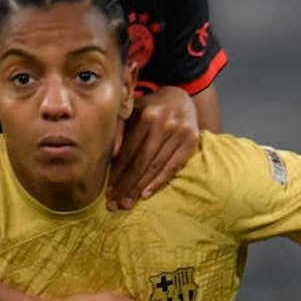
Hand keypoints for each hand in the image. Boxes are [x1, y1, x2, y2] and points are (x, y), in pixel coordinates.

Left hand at [108, 86, 199, 209]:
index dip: (118, 172)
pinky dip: (159, 182)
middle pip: (142, 162)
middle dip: (126, 185)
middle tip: (115, 204)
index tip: (108, 190)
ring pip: (156, 167)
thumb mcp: (131, 110)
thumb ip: (120, 128)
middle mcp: (165, 124)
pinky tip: (146, 194)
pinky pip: (173, 167)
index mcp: (147, 115)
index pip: (129, 150)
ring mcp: (181, 133)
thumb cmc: (149, 108)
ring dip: (140, 188)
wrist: (179, 97)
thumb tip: (112, 155)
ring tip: (127, 203)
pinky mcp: (192, 141)